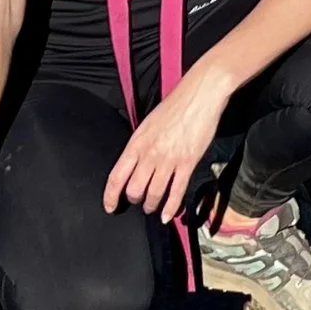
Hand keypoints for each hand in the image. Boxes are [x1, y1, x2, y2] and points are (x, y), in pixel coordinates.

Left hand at [104, 63, 236, 226]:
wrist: (200, 93)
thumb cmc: (175, 106)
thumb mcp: (148, 124)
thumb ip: (140, 145)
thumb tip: (134, 163)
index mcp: (137, 143)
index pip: (116, 176)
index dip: (111, 196)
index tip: (110, 207)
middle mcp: (150, 154)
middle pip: (134, 190)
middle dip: (135, 201)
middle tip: (139, 202)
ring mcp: (169, 159)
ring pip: (154, 194)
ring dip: (151, 205)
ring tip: (152, 207)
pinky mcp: (188, 162)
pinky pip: (176, 192)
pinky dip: (171, 208)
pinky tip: (168, 216)